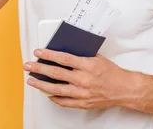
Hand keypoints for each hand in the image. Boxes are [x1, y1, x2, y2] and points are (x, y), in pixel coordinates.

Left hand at [23, 49, 139, 109]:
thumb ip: (82, 54)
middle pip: (56, 73)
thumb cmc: (112, 73)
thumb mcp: (98, 58)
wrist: (124, 89)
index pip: (63, 58)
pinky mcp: (82, 103)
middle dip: (39, 69)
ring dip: (41, 84)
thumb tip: (65, 50)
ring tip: (31, 80)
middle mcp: (83, 79)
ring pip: (56, 89)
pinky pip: (63, 101)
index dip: (48, 55)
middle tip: (28, 66)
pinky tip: (46, 93)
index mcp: (87, 65)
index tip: (38, 52)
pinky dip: (53, 97)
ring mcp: (81, 93)